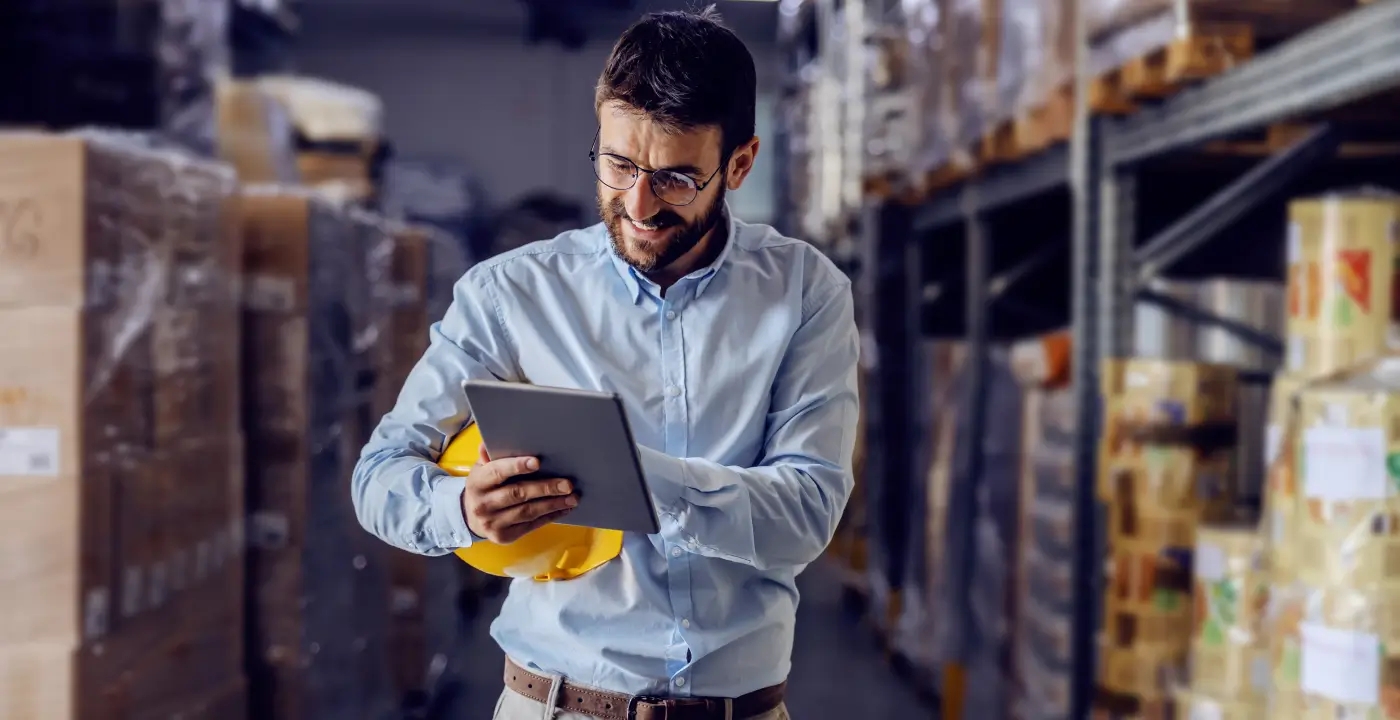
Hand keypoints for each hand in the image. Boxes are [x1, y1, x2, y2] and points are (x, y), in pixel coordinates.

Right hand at [461, 443, 577, 543]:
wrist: (471, 517)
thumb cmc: (485, 486)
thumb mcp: (482, 469)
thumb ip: (490, 456)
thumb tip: (489, 442)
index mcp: (476, 482)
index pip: (497, 472)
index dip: (517, 466)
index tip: (537, 462)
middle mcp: (482, 504)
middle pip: (517, 494)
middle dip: (545, 488)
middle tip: (568, 484)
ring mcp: (492, 523)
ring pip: (527, 512)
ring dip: (553, 504)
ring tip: (573, 497)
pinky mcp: (504, 536)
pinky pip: (531, 525)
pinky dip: (550, 516)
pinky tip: (564, 508)